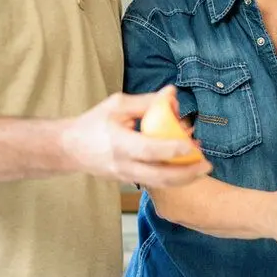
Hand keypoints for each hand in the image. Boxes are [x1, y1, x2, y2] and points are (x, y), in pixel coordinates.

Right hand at [63, 88, 212, 187]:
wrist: (70, 149)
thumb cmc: (93, 123)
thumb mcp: (117, 106)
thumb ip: (146, 102)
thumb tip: (172, 93)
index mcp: (119, 143)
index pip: (149, 149)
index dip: (172, 148)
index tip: (191, 144)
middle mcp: (123, 164)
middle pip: (160, 176)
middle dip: (187, 173)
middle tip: (207, 164)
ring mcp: (125, 177)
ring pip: (159, 184)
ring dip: (183, 178)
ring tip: (202, 168)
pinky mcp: (128, 181)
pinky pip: (153, 183)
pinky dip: (171, 177)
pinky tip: (185, 167)